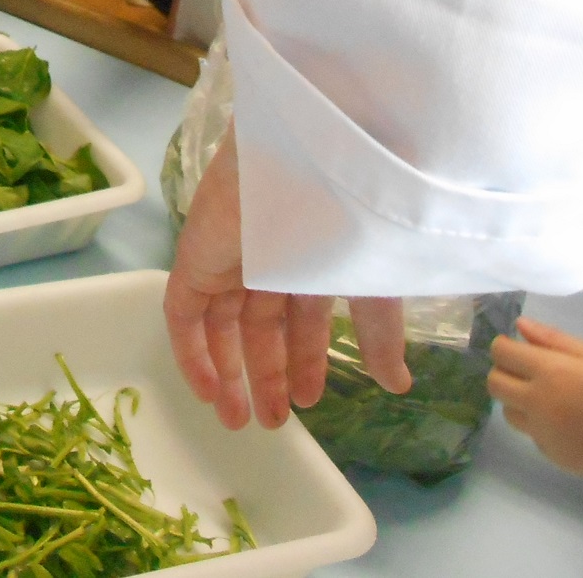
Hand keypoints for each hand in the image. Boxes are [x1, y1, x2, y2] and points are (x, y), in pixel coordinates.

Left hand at [164, 135, 411, 429]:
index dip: (304, 359)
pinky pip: (184, 314)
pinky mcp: (196, 257)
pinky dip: (192, 353)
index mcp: (311, 254)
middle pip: (260, 324)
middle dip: (265, 373)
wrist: (309, 160)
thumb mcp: (371, 281)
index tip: (308, 401)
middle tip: (272, 423)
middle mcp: (268, 254)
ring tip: (237, 419)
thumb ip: (378, 333)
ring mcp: (230, 255)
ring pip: (221, 323)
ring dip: (228, 372)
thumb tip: (398, 385)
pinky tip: (207, 391)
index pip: (302, 315)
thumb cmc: (349, 212)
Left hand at [487, 316, 582, 478]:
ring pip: (508, 412)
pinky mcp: (550, 454)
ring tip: (547, 398)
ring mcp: (540, 431)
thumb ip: (552, 339)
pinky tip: (565, 422)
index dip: (505, 347)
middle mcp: (536, 402)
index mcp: (547, 372)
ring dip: (518, 401)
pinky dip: (539, 425)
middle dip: (504, 373)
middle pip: (494, 384)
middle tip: (527, 372)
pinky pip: (531, 434)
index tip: (517, 348)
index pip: (501, 353)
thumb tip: (519, 326)